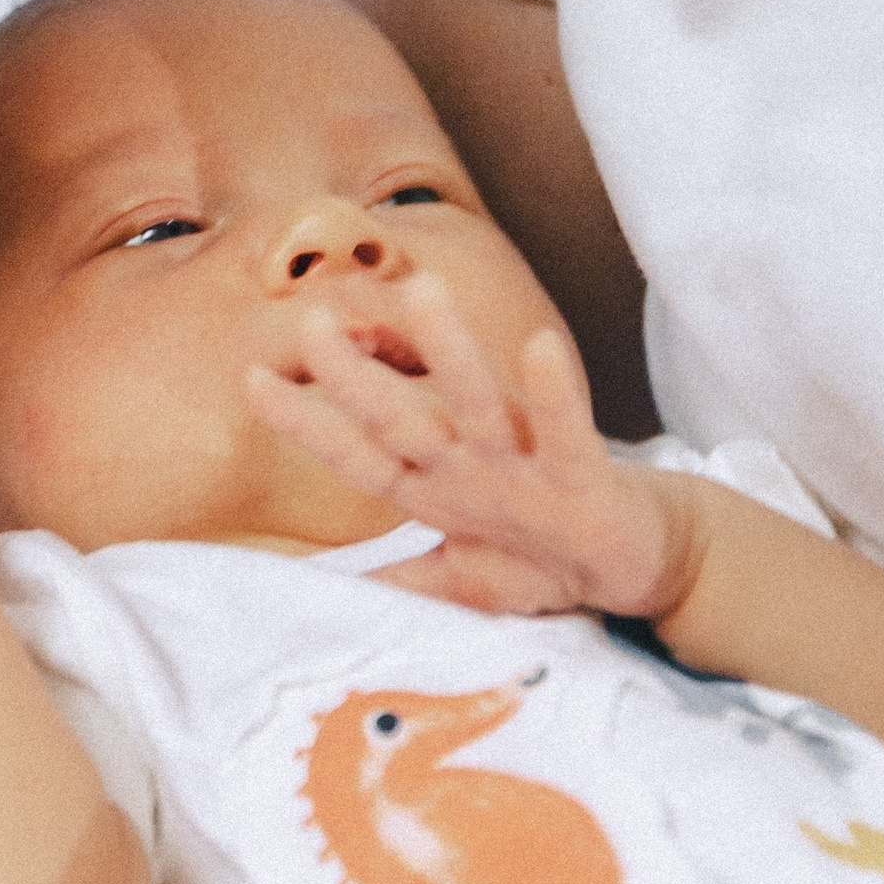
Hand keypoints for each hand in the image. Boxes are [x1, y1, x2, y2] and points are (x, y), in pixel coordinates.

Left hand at [245, 273, 697, 619]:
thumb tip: (335, 593)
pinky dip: (555, 393)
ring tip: (422, 290)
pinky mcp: (581, 476)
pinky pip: (568, 431)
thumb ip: (402, 580)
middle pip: (403, 416)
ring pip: (480, 401)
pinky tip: (541, 346)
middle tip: (308, 322)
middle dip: (356, 379)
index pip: (357, 451)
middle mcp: (470, 461)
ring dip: (452, 350)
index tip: (251, 380)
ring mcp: (524, 464)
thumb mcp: (461, 580)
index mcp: (435, 485)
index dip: (306, 422)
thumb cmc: (541, 555)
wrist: (632, 563)